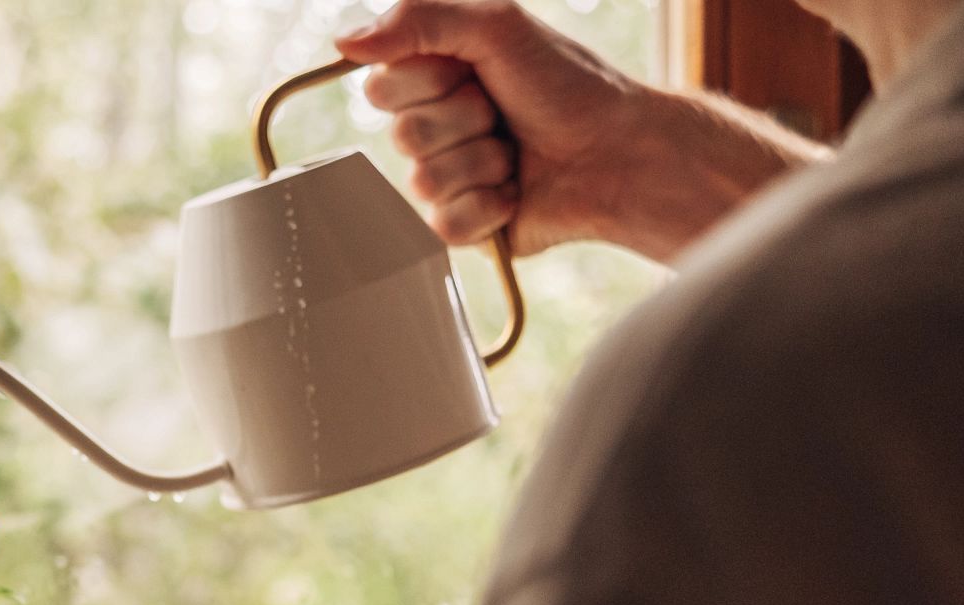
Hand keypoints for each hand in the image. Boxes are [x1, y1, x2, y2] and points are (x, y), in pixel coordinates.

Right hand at [337, 0, 826, 262]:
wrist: (620, 151)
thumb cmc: (568, 84)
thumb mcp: (497, 26)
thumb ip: (418, 20)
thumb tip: (343, 42)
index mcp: (434, 76)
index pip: (381, 86)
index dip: (427, 82)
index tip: (473, 71)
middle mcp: (434, 127)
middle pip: (401, 136)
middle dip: (463, 121)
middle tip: (502, 111)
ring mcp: (447, 178)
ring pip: (424, 181)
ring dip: (483, 162)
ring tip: (517, 151)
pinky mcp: (465, 226)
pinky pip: (444, 225)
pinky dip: (489, 207)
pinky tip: (518, 191)